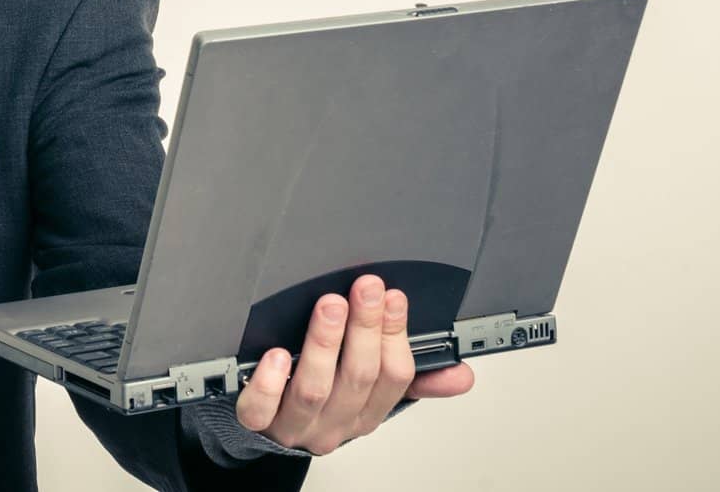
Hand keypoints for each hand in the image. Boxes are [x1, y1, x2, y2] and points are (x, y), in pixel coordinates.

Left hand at [234, 274, 474, 454]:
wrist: (266, 431)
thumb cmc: (322, 403)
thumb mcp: (371, 393)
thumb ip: (415, 379)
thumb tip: (461, 375)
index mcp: (367, 411)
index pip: (395, 377)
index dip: (396, 334)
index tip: (394, 296)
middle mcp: (335, 421)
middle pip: (358, 377)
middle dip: (365, 328)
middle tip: (366, 288)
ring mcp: (295, 424)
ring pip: (314, 389)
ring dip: (325, 344)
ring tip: (330, 307)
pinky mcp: (258, 423)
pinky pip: (262, 410)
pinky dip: (271, 383)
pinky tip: (276, 355)